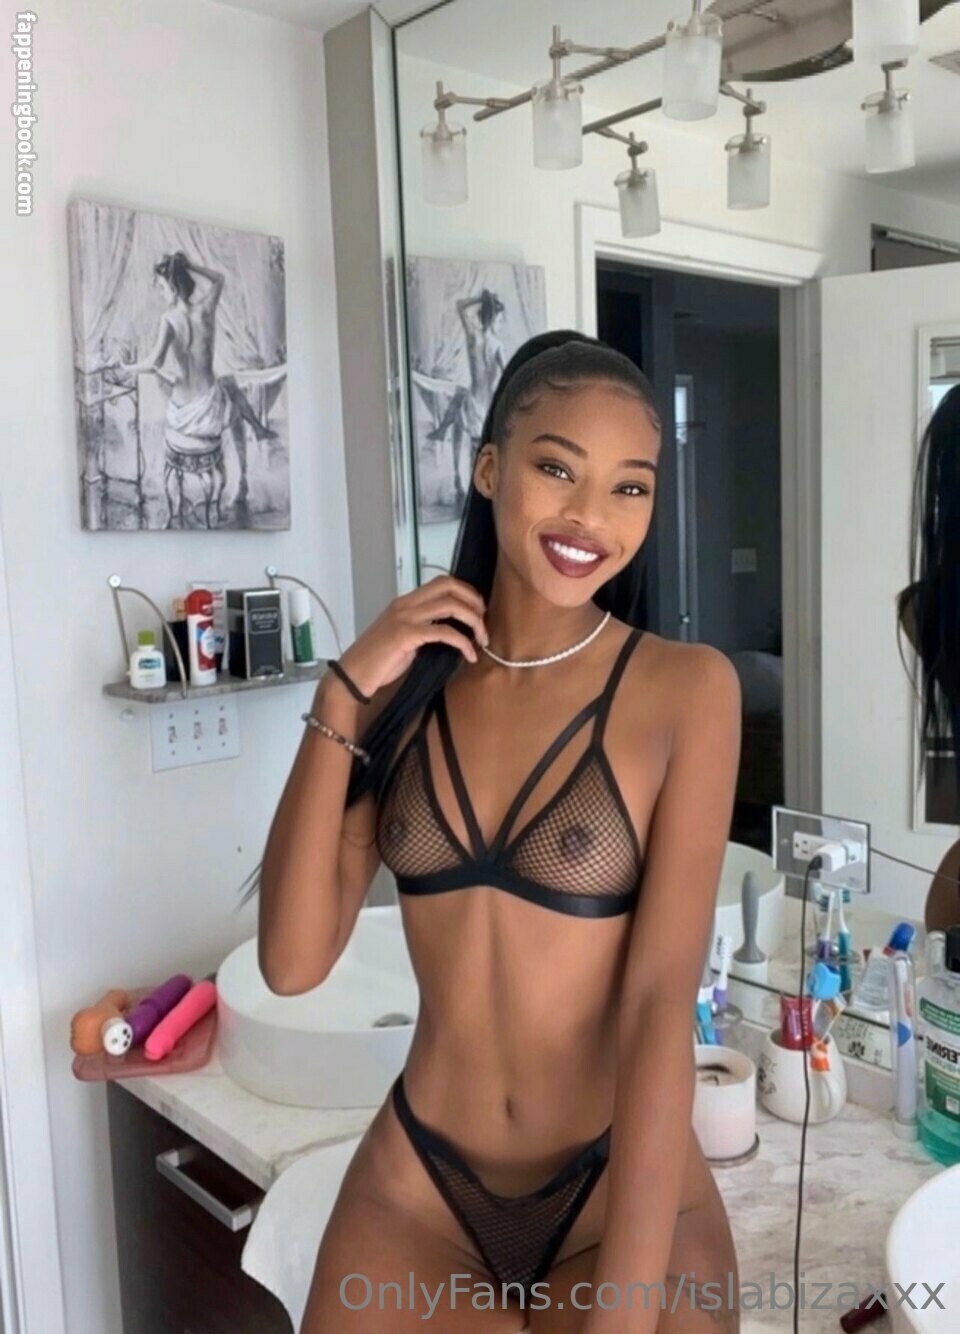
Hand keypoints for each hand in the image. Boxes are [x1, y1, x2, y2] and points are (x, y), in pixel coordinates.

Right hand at [335, 575, 488, 698]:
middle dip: (474, 600)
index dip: (466, 592)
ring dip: (473, 621)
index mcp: (405, 602)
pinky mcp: (406, 635)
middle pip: (449, 585)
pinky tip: (469, 655)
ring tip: (482, 640)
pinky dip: (463, 642)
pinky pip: (444, 632)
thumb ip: (424, 629)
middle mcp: (405, 604)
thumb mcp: (403, 639)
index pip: (442, 582)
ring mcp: (405, 617)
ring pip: (450, 605)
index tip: (478, 612)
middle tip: (483, 622)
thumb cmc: (377, 662)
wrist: (352, 676)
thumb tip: (452, 632)